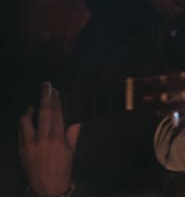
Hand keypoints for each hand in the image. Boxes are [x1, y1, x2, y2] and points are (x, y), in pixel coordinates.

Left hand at [18, 82, 80, 196]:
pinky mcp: (22, 149)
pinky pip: (21, 131)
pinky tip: (27, 118)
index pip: (56, 114)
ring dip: (31, 110)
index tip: (55, 91)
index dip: (56, 101)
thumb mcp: (71, 152)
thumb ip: (72, 135)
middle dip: (45, 97)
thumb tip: (76, 121)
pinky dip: (23, 122)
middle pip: (44, 113)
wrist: (47, 186)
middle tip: (46, 85)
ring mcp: (31, 143)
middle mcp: (44, 139)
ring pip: (28, 120)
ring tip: (34, 105)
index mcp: (58, 139)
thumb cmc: (62, 168)